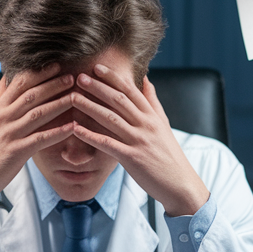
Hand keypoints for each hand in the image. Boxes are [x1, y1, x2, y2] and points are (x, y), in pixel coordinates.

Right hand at [0, 65, 75, 214]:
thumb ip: (0, 97)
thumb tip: (5, 76)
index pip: (19, 82)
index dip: (39, 72)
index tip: (56, 63)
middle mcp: (3, 116)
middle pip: (31, 94)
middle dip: (53, 83)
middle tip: (73, 75)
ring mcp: (9, 133)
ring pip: (38, 113)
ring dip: (59, 103)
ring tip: (77, 96)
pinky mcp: (15, 152)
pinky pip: (40, 139)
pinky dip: (57, 132)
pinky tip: (72, 127)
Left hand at [69, 64, 209, 216]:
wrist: (180, 183)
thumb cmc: (169, 154)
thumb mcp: (163, 124)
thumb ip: (153, 102)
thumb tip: (146, 79)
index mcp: (152, 115)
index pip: (131, 90)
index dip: (113, 78)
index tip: (97, 67)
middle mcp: (146, 124)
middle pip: (119, 100)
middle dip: (98, 87)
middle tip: (79, 77)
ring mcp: (139, 140)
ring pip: (111, 119)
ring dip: (89, 107)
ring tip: (72, 98)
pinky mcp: (132, 158)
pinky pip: (108, 144)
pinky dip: (90, 135)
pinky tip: (75, 129)